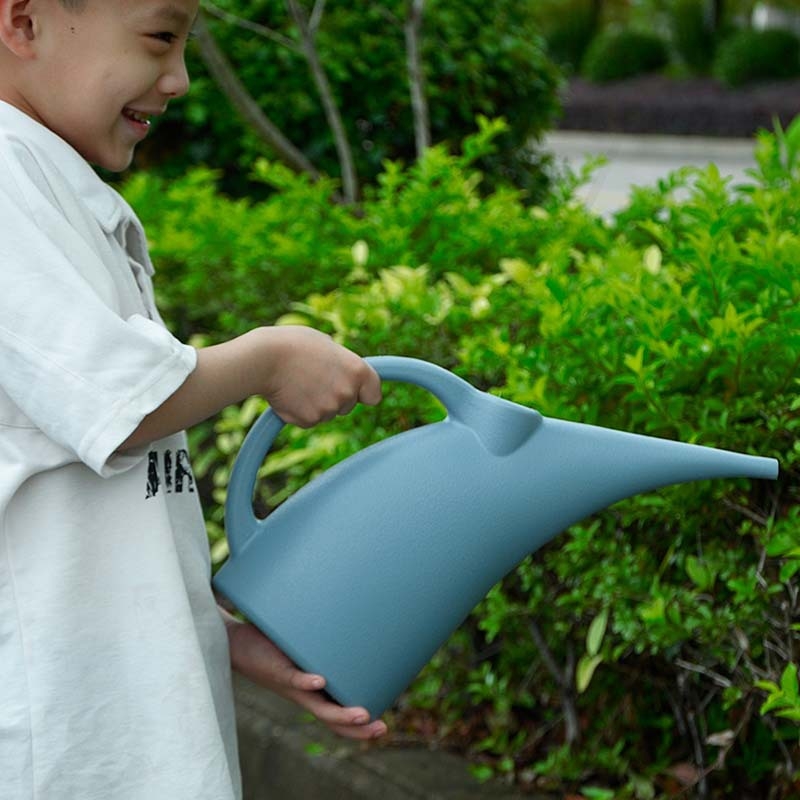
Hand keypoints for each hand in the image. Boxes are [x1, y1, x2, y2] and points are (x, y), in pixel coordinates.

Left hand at [222, 611, 387, 740]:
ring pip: (316, 706)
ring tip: (361, 714)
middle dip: (356, 728)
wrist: (235, 643)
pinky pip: (293, 678)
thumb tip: (350, 621)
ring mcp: (290, 683)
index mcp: (310, 691)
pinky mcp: (276, 669)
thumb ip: (320, 642)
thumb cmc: (272, 644)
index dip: (357, 727)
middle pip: (331, 719)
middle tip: (381, 729)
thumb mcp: (302, 646)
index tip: (382, 727)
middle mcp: (302, 693)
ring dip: (339, 712)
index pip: (336, 714)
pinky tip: (320, 681)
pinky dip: (307, 681)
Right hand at [258, 326, 381, 427]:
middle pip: (348, 405)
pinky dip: (300, 411)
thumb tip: (342, 370)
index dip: (364, 393)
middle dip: (334, 396)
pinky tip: (289, 394)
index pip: (374, 394)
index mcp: (357, 371)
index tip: (358, 392)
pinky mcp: (310, 420)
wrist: (263, 359)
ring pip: (327, 413)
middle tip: (312, 378)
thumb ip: (341, 361)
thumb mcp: (326, 344)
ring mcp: (330, 409)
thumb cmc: (292, 344)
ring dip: (316, 403)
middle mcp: (348, 392)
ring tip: (297, 382)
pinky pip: (309, 420)